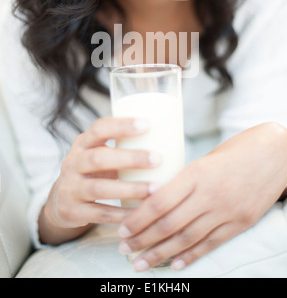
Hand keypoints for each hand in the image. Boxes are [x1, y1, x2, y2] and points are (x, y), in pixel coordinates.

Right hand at [40, 117, 160, 243]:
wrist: (62, 201)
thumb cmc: (95, 171)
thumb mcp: (101, 153)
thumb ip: (124, 147)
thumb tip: (171, 141)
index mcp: (82, 143)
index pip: (98, 128)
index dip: (121, 126)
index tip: (147, 125)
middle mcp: (72, 163)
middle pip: (99, 158)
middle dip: (130, 158)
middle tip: (158, 159)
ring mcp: (70, 188)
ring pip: (100, 188)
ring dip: (130, 189)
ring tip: (156, 189)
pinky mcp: (72, 211)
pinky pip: (100, 213)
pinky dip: (122, 215)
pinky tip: (142, 214)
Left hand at [118, 123, 286, 270]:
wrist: (276, 152)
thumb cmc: (237, 149)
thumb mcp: (206, 157)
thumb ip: (186, 179)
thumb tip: (160, 197)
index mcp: (197, 172)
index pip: (159, 202)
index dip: (138, 219)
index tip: (122, 228)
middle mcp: (210, 194)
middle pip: (169, 224)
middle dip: (143, 240)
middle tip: (124, 249)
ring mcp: (227, 211)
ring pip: (187, 239)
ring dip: (160, 253)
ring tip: (141, 263)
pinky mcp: (241, 222)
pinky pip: (211, 244)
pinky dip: (191, 256)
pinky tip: (174, 264)